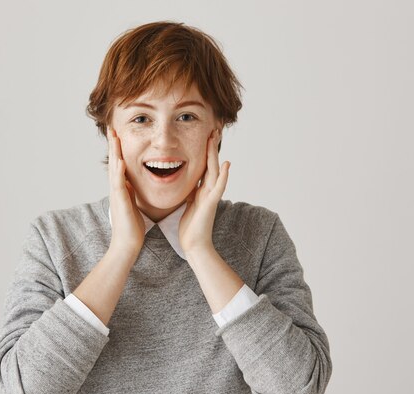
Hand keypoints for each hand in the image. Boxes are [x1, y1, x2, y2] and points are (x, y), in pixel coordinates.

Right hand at [107, 127, 145, 255]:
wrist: (128, 244)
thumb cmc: (133, 227)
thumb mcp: (133, 203)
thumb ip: (131, 192)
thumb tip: (132, 182)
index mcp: (122, 188)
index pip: (119, 163)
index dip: (118, 148)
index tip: (119, 132)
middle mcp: (117, 188)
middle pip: (114, 161)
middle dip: (113, 144)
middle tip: (112, 126)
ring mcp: (117, 194)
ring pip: (115, 168)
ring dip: (114, 152)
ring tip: (113, 136)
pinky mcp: (121, 202)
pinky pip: (119, 183)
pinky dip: (119, 171)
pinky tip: (120, 160)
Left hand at [179, 128, 229, 254]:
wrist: (194, 245)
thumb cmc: (190, 228)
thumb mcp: (187, 204)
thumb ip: (190, 192)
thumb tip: (189, 183)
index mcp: (201, 190)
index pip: (204, 165)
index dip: (205, 150)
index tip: (205, 134)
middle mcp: (208, 190)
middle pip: (210, 163)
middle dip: (211, 146)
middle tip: (214, 128)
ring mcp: (211, 196)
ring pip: (214, 170)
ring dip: (215, 154)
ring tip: (216, 137)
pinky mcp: (210, 204)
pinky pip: (218, 187)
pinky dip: (222, 176)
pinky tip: (226, 164)